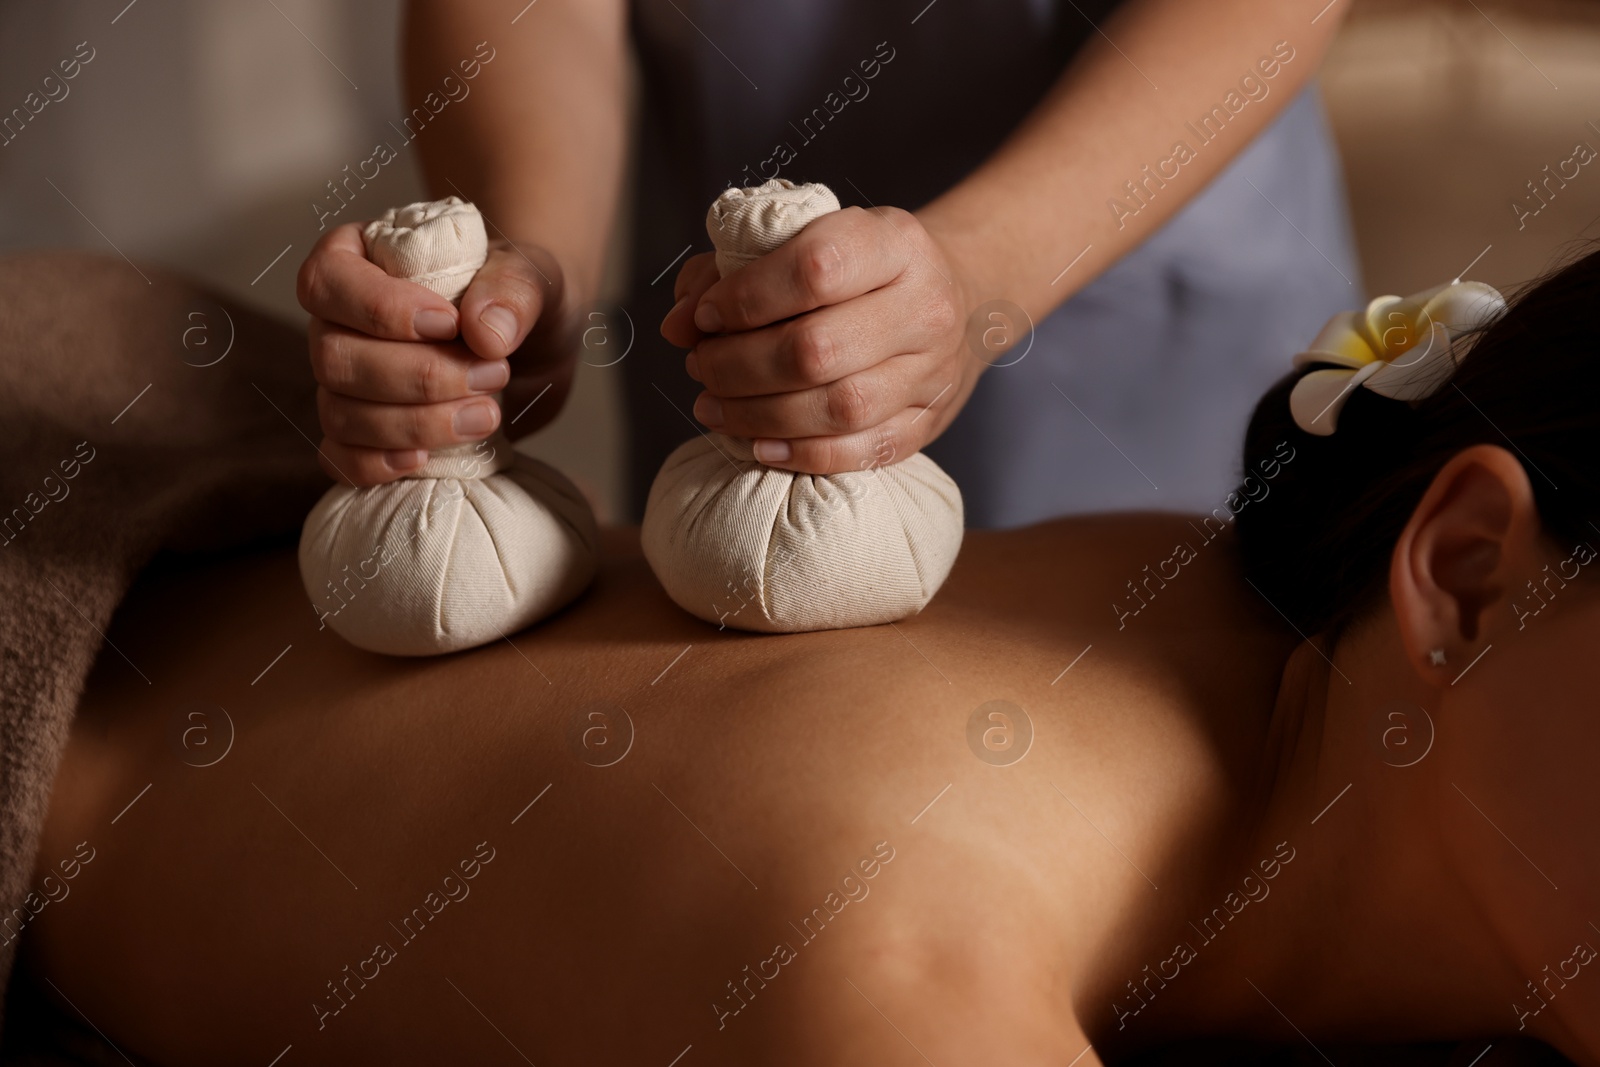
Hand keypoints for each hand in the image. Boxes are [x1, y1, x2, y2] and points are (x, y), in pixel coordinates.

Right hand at [298, 223, 573, 486]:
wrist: (536, 345)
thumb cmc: (516, 296)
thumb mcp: (531, 276)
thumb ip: (512, 291)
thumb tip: (484, 332)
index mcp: (358, 259)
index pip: (328, 282)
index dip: (381, 309)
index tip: (450, 325)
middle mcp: (338, 322)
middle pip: (335, 358)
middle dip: (418, 377)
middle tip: (492, 375)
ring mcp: (344, 382)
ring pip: (340, 413)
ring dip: (414, 424)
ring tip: (486, 416)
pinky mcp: (364, 432)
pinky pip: (341, 458)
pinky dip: (376, 464)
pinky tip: (424, 460)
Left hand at [659, 206, 981, 474]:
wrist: (960, 298)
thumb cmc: (861, 268)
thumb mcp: (805, 240)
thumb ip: (730, 269)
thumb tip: (678, 325)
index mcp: (895, 242)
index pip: (814, 269)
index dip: (745, 298)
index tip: (706, 316)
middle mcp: (925, 306)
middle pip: (817, 350)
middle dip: (738, 365)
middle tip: (701, 366)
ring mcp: (933, 370)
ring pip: (839, 407)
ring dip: (759, 414)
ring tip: (714, 406)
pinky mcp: (930, 422)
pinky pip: (864, 451)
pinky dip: (802, 455)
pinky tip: (759, 444)